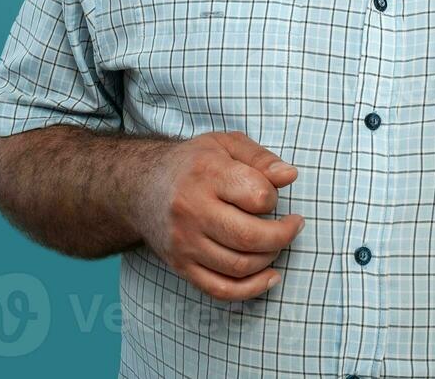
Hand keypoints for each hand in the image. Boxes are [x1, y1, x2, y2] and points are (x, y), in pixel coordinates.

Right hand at [131, 130, 304, 301]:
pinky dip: (252, 289)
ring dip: (270, 259)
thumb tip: (290, 175)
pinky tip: (270, 275)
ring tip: (276, 243)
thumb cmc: (193, 163)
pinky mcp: (181, 266)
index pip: (257, 196)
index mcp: (207, 174)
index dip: (275, 197)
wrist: (141, 186)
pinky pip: (221, 290)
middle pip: (250, 238)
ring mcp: (185, 243)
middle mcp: (192, 211)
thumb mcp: (226, 144)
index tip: (273, 195)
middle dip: (283, 236)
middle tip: (293, 225)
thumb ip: (260, 158)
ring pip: (240, 266)